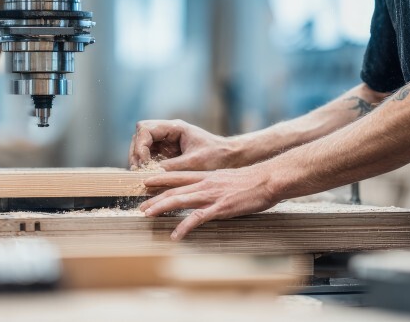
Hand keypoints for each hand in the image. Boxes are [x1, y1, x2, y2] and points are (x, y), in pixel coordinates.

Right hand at [128, 119, 235, 170]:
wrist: (230, 157)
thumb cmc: (216, 156)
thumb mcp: (194, 163)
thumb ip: (172, 168)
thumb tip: (150, 176)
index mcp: (175, 127)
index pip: (145, 129)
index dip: (140, 145)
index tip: (143, 163)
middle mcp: (168, 132)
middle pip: (140, 136)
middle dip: (136, 153)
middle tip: (137, 171)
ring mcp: (167, 141)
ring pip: (143, 146)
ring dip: (139, 160)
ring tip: (141, 176)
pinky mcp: (168, 152)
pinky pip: (150, 156)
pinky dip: (146, 166)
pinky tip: (148, 177)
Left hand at [140, 166, 280, 239]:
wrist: (269, 179)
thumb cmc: (254, 180)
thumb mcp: (230, 178)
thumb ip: (216, 184)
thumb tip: (210, 191)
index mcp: (208, 175)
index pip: (178, 175)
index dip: (160, 179)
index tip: (145, 182)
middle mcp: (206, 183)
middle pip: (174, 188)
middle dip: (155, 197)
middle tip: (141, 207)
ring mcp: (212, 195)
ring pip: (180, 200)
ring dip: (161, 208)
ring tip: (147, 216)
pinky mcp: (220, 208)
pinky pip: (197, 218)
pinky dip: (184, 227)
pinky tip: (175, 236)